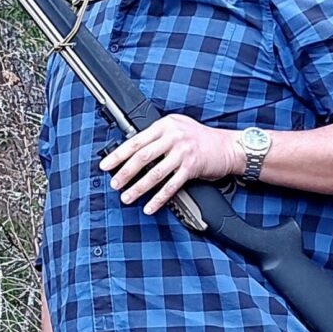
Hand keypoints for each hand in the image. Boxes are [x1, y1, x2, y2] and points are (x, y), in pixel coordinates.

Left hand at [98, 114, 243, 215]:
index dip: (118, 154)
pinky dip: (159, 198)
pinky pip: (171, 185)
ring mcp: (183, 152)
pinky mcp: (192, 167)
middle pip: (142, 156)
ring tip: (127, 197)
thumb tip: (132, 153)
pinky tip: (150, 206)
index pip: (136, 140)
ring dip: (139, 187)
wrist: (227, 146)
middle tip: (114, 183)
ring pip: (155, 173)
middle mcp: (173, 136)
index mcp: (165, 125)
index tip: (105, 165)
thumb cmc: (200, 138)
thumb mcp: (177, 128)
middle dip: (125, 172)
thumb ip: (157, 136)